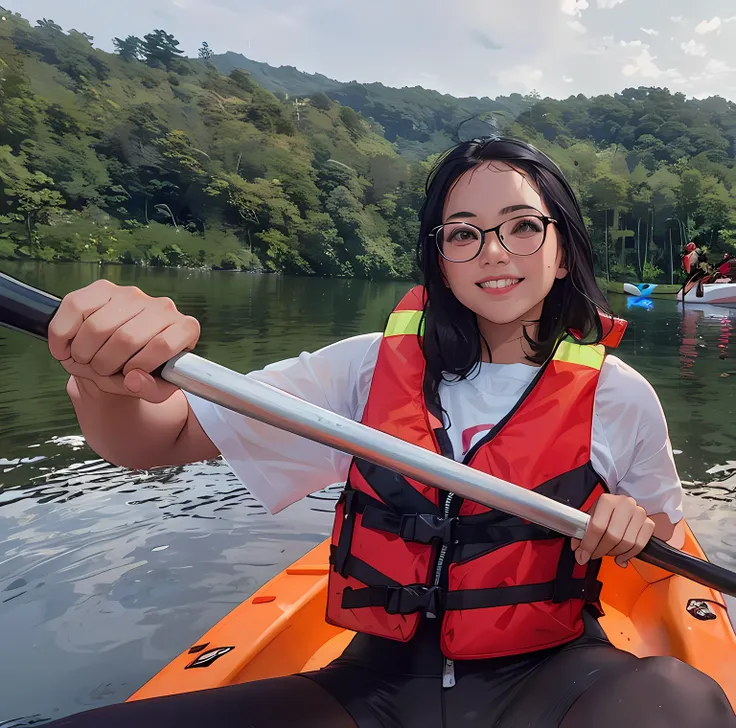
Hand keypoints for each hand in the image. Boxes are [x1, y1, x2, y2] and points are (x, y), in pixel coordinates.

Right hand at [48, 279, 199, 402]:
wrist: (119, 358)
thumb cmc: (141, 372)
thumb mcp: (153, 389)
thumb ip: (151, 390)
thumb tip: (133, 379)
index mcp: (183, 329)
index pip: (164, 344)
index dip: (142, 364)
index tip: (130, 376)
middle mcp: (162, 307)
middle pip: (127, 338)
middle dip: (106, 364)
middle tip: (101, 371)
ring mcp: (132, 295)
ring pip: (98, 326)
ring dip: (84, 353)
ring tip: (87, 360)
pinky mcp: (103, 288)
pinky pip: (75, 308)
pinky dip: (63, 336)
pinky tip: (66, 348)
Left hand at [571, 493, 654, 568]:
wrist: (621, 505)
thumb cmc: (603, 513)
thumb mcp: (590, 517)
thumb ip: (582, 532)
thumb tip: (579, 552)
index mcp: (607, 501)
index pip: (597, 526)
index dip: (589, 544)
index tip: (582, 556)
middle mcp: (625, 504)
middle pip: (613, 536)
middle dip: (601, 550)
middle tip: (594, 555)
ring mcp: (639, 513)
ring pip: (627, 542)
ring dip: (614, 553)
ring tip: (606, 553)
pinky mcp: (649, 523)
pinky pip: (640, 545)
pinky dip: (629, 555)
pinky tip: (620, 557)